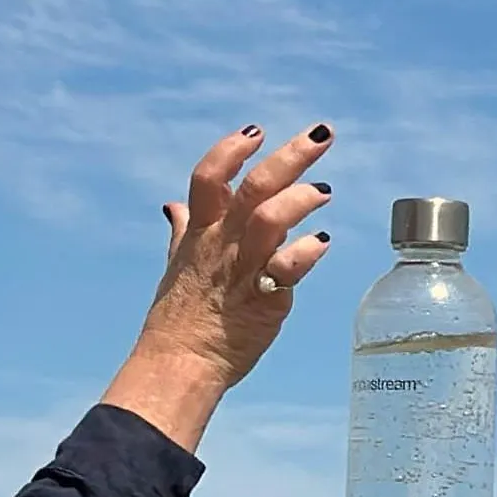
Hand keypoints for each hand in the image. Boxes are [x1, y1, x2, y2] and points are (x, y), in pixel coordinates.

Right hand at [102, 118, 332, 452]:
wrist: (178, 365)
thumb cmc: (178, 318)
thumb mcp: (176, 265)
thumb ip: (183, 231)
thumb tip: (173, 207)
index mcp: (200, 234)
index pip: (209, 177)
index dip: (231, 149)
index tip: (256, 131)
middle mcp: (221, 245)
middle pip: (254, 187)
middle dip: (291, 155)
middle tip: (323, 135)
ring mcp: (242, 270)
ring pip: (270, 219)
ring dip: (300, 199)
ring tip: (324, 191)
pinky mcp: (265, 300)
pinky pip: (288, 269)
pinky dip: (308, 251)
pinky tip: (322, 243)